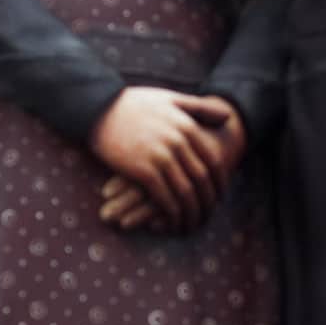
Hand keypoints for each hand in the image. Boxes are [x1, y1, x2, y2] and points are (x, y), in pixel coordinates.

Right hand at [96, 94, 246, 233]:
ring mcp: (160, 157)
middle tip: (208, 216)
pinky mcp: (142, 170)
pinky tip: (172, 222)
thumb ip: (200, 108)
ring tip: (192, 225)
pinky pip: (164, 198)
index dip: (220, 183)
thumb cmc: (134, 104)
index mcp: (187, 126)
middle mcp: (178, 142)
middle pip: (202, 180)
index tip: (219, 196)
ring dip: (191, 213)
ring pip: (186, 193)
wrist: (98, 107)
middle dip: (208, 203)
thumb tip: (228, 117)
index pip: (214, 161)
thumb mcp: (171, 99)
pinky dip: (171, 214)